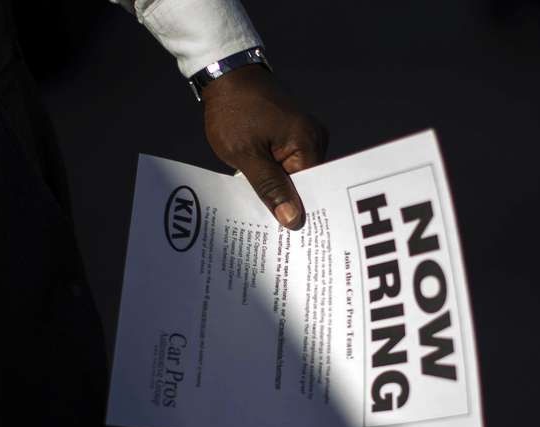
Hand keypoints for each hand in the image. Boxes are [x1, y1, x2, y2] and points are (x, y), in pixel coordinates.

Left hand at [201, 64, 327, 229]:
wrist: (226, 75)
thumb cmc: (233, 111)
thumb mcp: (246, 154)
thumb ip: (269, 187)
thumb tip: (293, 218)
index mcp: (308, 143)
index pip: (313, 190)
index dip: (299, 213)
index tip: (288, 238)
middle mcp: (314, 139)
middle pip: (306, 185)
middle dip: (289, 205)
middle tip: (274, 234)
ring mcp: (304, 136)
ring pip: (295, 176)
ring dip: (279, 191)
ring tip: (266, 217)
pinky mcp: (291, 135)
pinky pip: (287, 164)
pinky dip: (275, 177)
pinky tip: (262, 192)